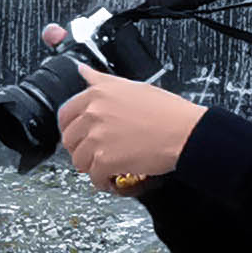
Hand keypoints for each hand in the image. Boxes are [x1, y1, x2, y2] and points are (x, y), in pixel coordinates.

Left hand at [52, 66, 205, 195]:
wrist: (185, 132)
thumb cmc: (167, 111)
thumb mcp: (131, 86)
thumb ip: (102, 81)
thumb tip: (83, 71)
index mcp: (97, 95)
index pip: (65, 114)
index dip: (71, 129)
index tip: (78, 135)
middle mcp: (93, 114)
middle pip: (70, 139)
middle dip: (81, 149)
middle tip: (94, 152)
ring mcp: (97, 138)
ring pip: (79, 160)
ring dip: (91, 166)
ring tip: (106, 166)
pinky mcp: (105, 161)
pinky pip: (94, 177)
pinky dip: (103, 181)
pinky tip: (112, 178)